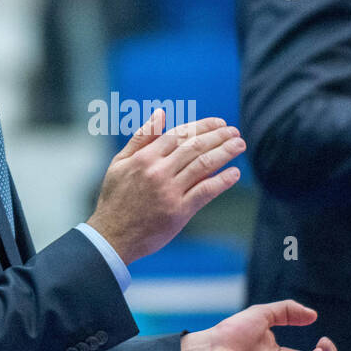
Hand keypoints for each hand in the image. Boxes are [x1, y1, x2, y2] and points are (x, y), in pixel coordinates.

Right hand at [87, 109, 243, 264]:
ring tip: (239, 145)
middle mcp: (158, 171)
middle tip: (235, 132)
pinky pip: (205, 192)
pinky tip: (235, 173)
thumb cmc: (115, 198)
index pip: (180, 134)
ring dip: (225, 153)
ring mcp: (170, 191)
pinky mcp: (179, 212)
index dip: (202, 126)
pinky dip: (222, 181)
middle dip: (219, 136)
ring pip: (203, 165)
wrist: (111, 236)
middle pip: (195, 146)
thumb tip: (161, 113)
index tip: (219, 123)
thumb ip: (142, 137)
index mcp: (145, 157)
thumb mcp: (120, 162)